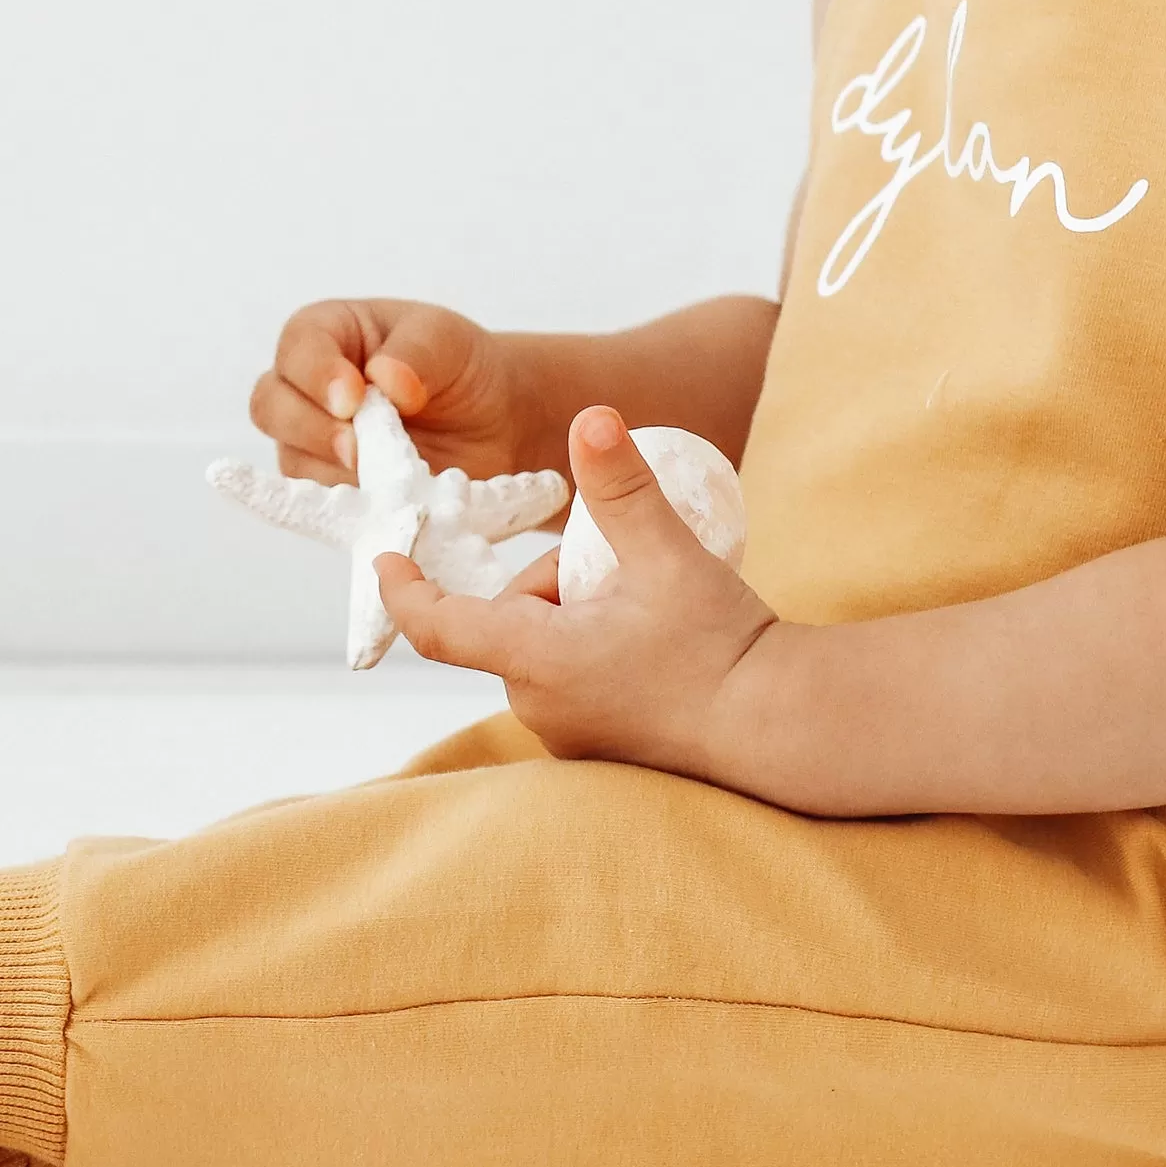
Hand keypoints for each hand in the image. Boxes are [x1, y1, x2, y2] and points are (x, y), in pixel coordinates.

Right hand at [252, 298, 542, 485]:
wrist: (494, 421)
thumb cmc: (460, 367)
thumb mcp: (448, 340)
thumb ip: (417, 352)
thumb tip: (384, 380)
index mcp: (328, 333)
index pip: (297, 348)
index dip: (316, 375)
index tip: (353, 398)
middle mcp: (308, 386)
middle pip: (270, 405)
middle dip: (309, 428)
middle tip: (357, 446)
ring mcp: (313, 440)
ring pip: (290, 458)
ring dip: (332, 469)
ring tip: (384, 472)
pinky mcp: (332, 486)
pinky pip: (320, 501)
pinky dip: (351, 500)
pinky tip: (386, 496)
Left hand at [376, 407, 777, 778]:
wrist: (780, 727)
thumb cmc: (722, 647)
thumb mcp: (668, 554)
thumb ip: (622, 486)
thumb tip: (591, 417)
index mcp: (537, 661)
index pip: (438, 626)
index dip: (405, 590)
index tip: (385, 560)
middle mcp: (539, 708)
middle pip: (511, 622)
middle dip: (554, 583)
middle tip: (624, 571)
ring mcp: (569, 737)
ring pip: (543, 650)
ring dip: (577, 617)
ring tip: (648, 610)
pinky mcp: (599, 749)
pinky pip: (572, 683)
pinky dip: (595, 652)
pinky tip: (654, 648)